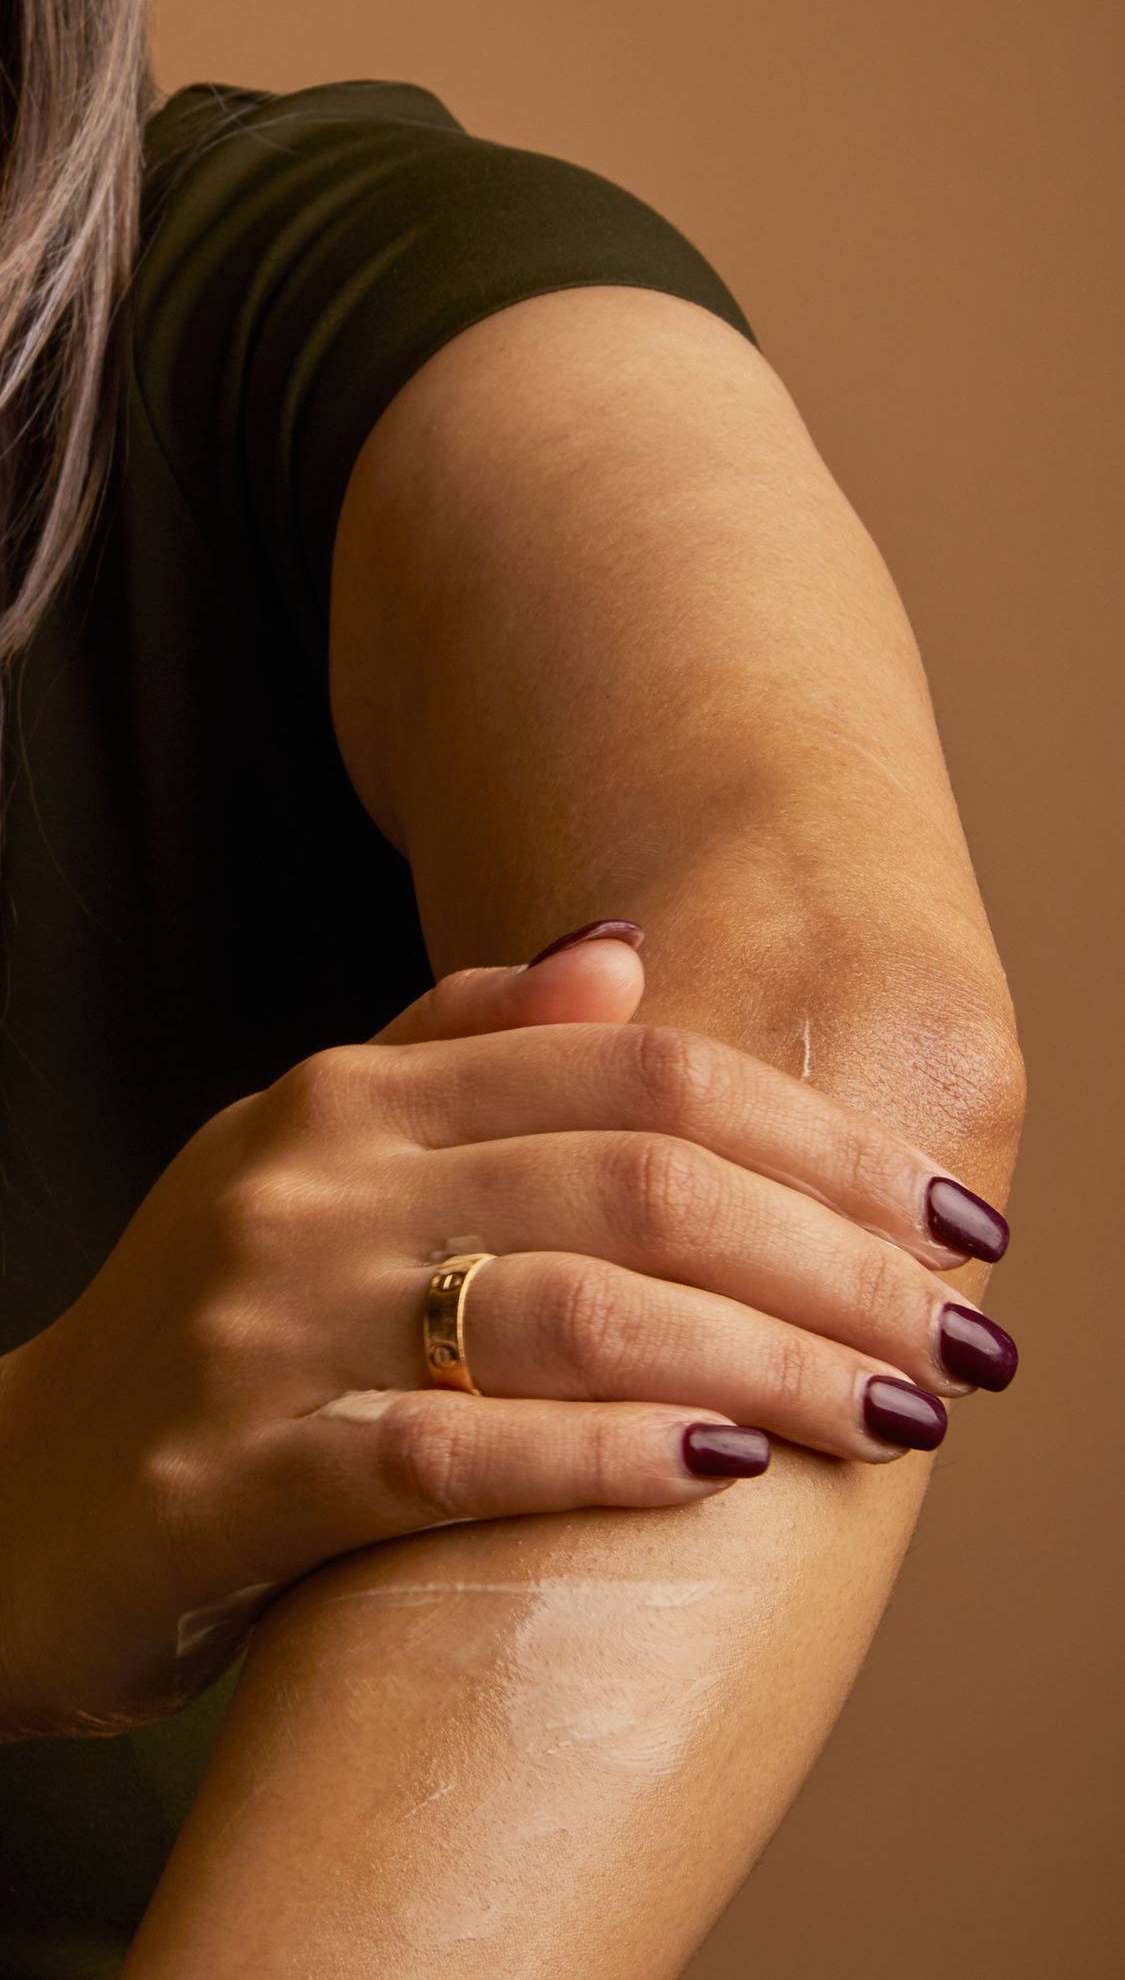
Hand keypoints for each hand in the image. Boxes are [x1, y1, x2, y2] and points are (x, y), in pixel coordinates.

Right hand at [0, 922, 1013, 1741]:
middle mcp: (316, 1188)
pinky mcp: (235, 1482)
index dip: (816, 1137)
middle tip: (963, 1333)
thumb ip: (454, 1046)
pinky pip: (450, 1460)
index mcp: (354, 1097)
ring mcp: (271, 1332)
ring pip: (573, 1315)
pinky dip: (598, 1464)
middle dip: (832, 1261)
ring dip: (761, 1365)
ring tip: (891, 1413)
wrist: (3, 1492)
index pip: (636, 1073)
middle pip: (638, 1184)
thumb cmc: (204, 1322)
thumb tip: (619, 955)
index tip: (945, 1215)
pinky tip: (717, 1474)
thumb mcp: (312, 1151)